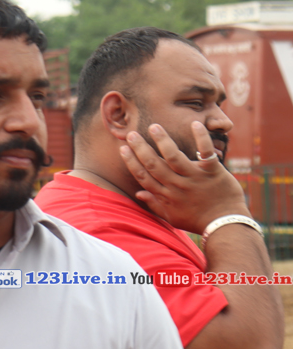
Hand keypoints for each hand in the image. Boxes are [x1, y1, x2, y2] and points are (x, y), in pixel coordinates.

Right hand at [120, 122, 248, 234]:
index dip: (131, 162)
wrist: (225, 224)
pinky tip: (195, 124)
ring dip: (162, 140)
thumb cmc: (197, 221)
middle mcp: (177, 186)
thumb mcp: (172, 217)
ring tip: (153, 127)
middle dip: (140, 148)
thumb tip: (138, 193)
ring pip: (174, 157)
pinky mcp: (213, 172)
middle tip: (131, 134)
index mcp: (166, 195)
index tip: (123, 149)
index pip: (143, 176)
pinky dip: (201, 137)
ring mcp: (194, 178)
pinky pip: (206, 152)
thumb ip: (155, 204)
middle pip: (154, 164)